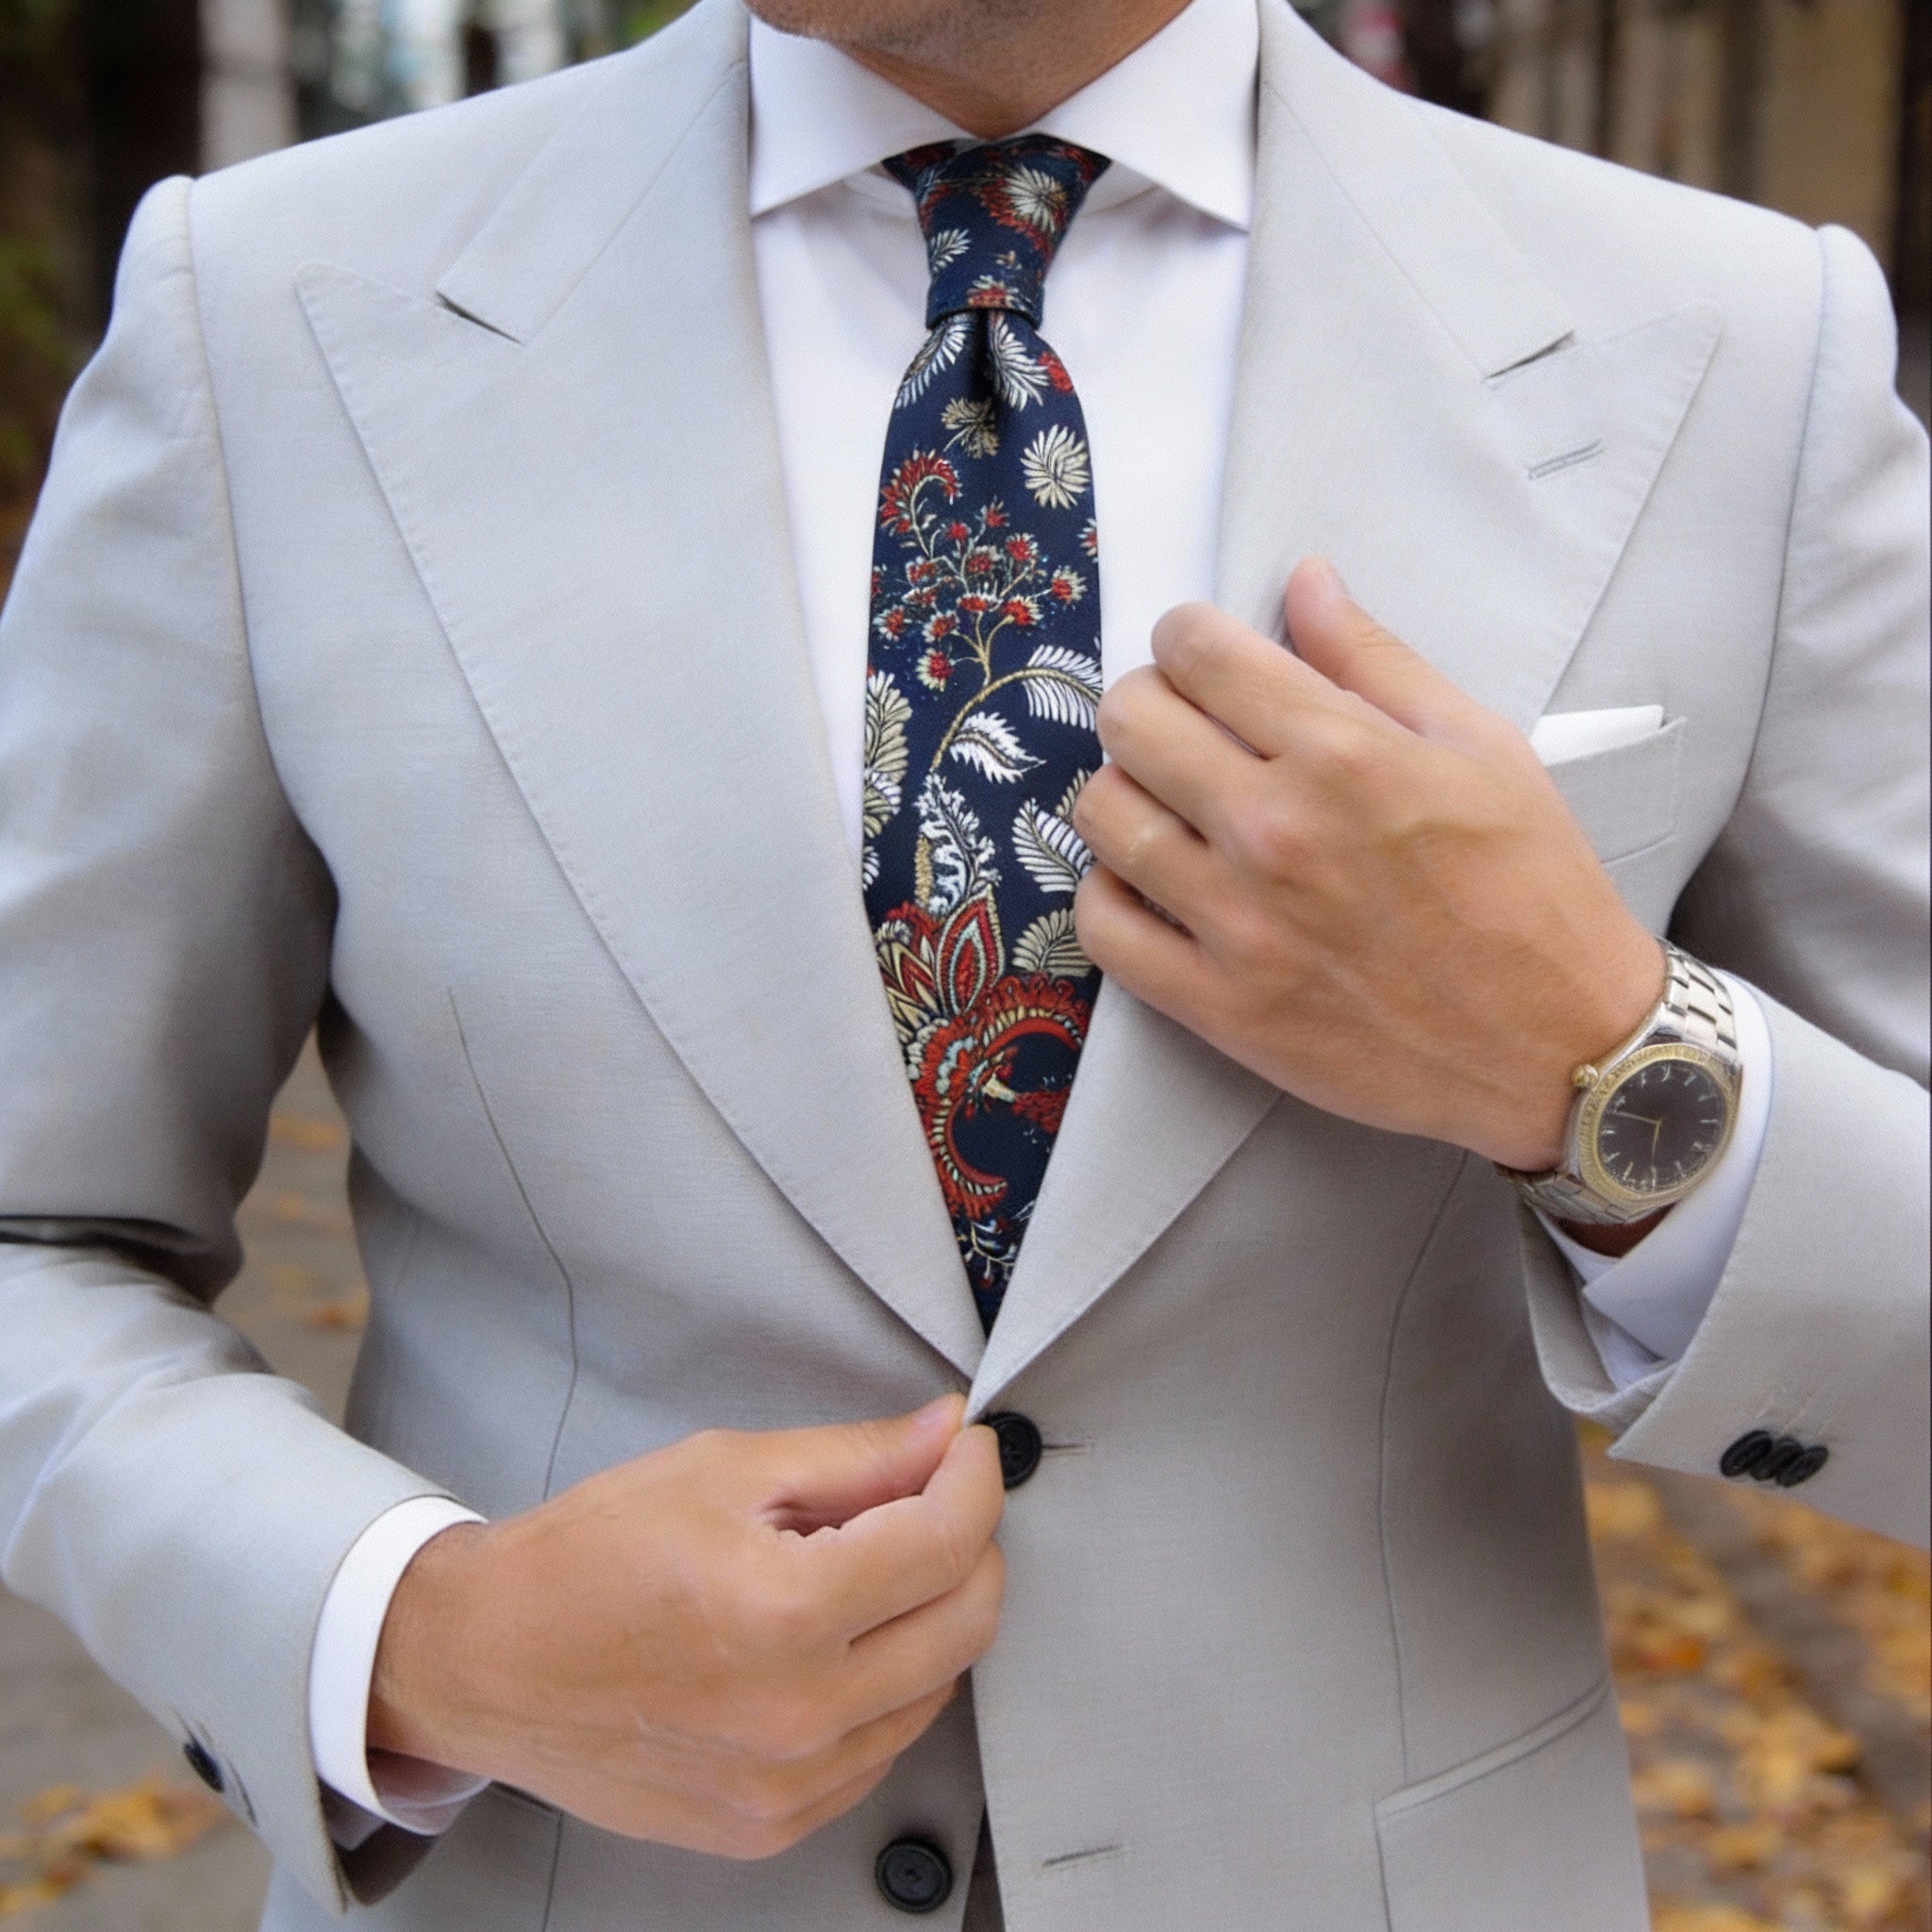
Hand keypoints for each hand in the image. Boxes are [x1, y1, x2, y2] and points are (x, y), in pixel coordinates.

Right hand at [368, 1397, 1004, 1858]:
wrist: (487, 1663)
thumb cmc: (588, 1557)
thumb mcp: (722, 1470)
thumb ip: (853, 1456)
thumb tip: (944, 1435)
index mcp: (784, 1611)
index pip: (948, 1541)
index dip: (974, 1477)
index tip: (966, 1449)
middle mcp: (799, 1713)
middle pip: (967, 1621)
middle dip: (969, 1543)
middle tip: (929, 1498)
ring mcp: (788, 1785)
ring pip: (936, 1688)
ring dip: (930, 1616)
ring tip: (862, 1570)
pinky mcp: (772, 1824)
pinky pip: (881, 1748)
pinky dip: (885, 1686)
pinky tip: (833, 1642)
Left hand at [1071, 560, 1663, 1172]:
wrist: (1560, 1046)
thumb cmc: (1532, 891)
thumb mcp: (1480, 747)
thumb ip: (1376, 659)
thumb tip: (1305, 581)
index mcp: (1342, 754)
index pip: (1195, 650)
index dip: (1188, 637)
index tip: (1204, 657)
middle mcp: (1276, 831)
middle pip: (1130, 720)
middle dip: (1150, 703)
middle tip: (1185, 727)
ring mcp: (1239, 924)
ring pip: (1103, 815)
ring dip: (1126, 793)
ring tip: (1171, 806)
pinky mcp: (1219, 1006)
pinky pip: (1104, 926)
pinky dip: (1113, 893)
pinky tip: (1155, 882)